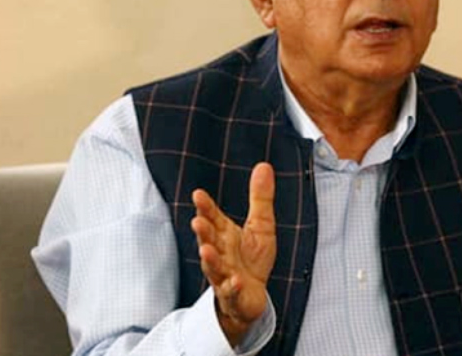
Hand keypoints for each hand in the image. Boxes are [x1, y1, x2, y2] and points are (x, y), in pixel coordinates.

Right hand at [190, 162, 276, 345]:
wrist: (251, 296)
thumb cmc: (252, 259)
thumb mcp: (261, 225)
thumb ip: (260, 198)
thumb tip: (263, 165)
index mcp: (224, 234)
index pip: (212, 217)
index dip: (205, 207)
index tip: (198, 194)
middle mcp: (220, 252)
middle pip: (208, 240)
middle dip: (203, 231)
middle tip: (197, 221)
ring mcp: (223, 273)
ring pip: (213, 266)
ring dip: (210, 259)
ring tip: (206, 250)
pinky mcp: (232, 293)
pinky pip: (230, 290)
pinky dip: (232, 286)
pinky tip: (235, 280)